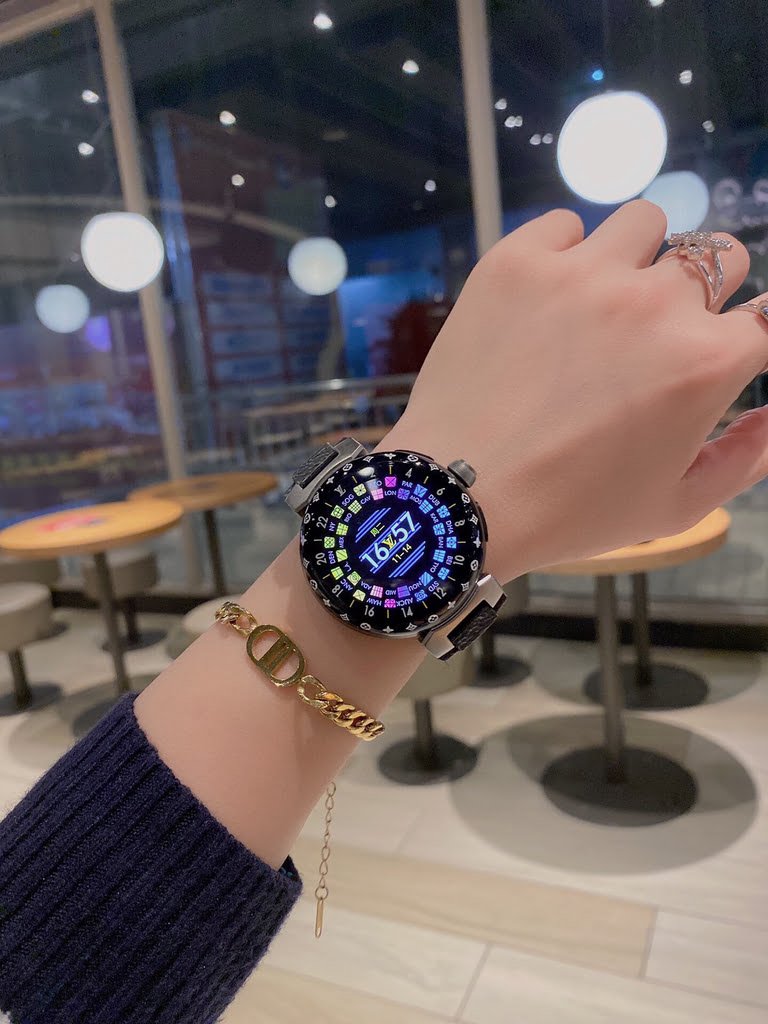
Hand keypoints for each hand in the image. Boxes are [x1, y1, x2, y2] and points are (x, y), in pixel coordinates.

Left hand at [384, 201, 767, 582]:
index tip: (719, 346)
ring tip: (602, 302)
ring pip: (644, 223)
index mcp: (707, 360)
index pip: (766, 317)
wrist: (459, 496)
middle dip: (702, 290)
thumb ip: (745, 457)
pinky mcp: (518, 260)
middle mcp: (656, 301)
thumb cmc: (570, 511)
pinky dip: (565, 253)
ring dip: (638, 257)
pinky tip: (545, 298)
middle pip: (717, 255)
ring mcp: (584, 272)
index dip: (747, 335)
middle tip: (655, 332)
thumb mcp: (675, 506)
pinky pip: (564, 224)